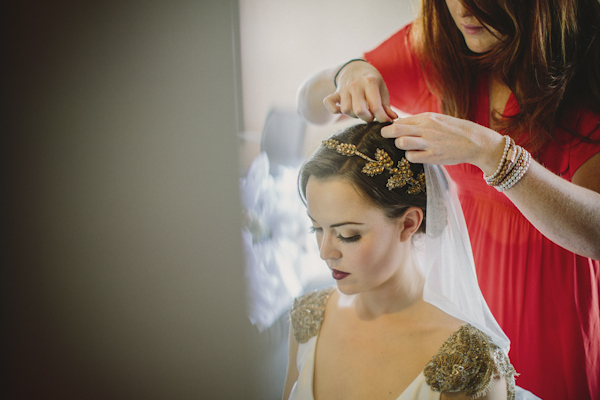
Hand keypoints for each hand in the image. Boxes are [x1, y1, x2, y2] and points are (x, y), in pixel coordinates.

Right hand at [323, 61, 397, 122]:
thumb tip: (392, 119)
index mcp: (370, 82)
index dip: (381, 118)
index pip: (375, 106)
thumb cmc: (371, 81)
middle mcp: (356, 85)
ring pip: (346, 110)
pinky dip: (334, 110)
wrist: (355, 67)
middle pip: (359, 110)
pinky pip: (329, 103)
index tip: (384, 120)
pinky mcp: (335, 93)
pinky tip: (342, 109)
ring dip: (353, 115)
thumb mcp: (382, 88)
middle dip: (367, 118)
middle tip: (371, 116)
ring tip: (359, 112)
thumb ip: (386, 106)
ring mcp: (344, 89)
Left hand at [381, 112, 503, 173]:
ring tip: (404, 147)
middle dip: (386, 133)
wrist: (475, 142)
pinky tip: (417, 155)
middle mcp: (426, 128)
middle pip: (396, 129)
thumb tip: (399, 124)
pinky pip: (412, 157)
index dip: (390, 126)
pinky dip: (410, 156)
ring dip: (399, 146)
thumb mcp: (437, 120)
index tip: (386, 131)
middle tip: (383, 137)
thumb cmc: (453, 131)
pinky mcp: (433, 156)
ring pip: (401, 143)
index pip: (400, 120)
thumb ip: (419, 122)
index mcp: (426, 118)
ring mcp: (429, 143)